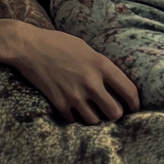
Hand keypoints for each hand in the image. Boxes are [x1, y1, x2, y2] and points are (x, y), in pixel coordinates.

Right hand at [10, 24, 139, 125]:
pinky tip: (73, 109)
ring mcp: (75, 95)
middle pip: (115, 113)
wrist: (28, 47)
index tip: (133, 107)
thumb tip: (113, 81)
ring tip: (92, 111)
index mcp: (101, 65)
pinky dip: (75, 117)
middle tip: (111, 111)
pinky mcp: (60, 103)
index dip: (135, 103)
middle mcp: (91, 82)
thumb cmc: (58, 42)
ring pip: (95, 121)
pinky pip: (74, 120)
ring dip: (95, 117)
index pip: (129, 91)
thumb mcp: (85, 48)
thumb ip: (100, 65)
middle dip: (115, 114)